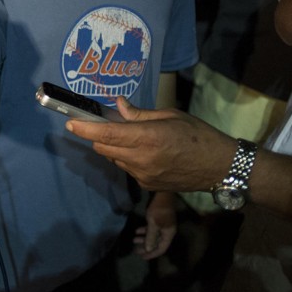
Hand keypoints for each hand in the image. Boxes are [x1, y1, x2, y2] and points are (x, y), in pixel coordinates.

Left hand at [65, 98, 235, 192]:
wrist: (220, 167)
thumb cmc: (198, 135)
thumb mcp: (170, 116)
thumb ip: (140, 114)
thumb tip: (118, 106)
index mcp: (148, 138)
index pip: (107, 135)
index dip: (85, 129)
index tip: (70, 122)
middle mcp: (141, 159)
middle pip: (103, 148)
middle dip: (98, 136)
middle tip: (104, 124)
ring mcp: (143, 175)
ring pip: (113, 159)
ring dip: (113, 147)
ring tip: (132, 137)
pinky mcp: (147, 185)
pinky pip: (126, 168)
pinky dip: (126, 158)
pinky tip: (143, 152)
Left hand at [134, 191, 176, 259]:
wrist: (163, 195)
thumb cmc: (158, 210)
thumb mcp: (153, 224)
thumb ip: (151, 237)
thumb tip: (148, 249)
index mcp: (169, 234)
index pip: (161, 249)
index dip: (152, 254)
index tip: (142, 257)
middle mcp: (167, 232)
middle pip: (157, 243)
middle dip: (146, 247)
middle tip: (136, 250)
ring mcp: (163, 226)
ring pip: (153, 236)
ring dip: (144, 239)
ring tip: (134, 240)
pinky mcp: (159, 220)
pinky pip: (152, 229)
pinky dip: (145, 231)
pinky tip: (137, 231)